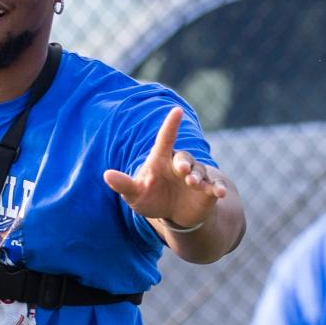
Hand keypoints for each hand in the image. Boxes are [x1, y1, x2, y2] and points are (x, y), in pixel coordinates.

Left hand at [103, 106, 227, 229]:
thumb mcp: (135, 193)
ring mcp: (196, 176)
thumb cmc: (151, 197)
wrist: (173, 214)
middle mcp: (180, 165)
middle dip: (184, 162)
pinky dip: (218, 188)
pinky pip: (215, 186)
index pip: (166, 139)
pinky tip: (219, 193)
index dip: (171, 125)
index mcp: (162, 159)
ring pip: (200, 171)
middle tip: (182, 170)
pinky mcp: (208, 191)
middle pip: (184, 157)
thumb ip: (123, 184)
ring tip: (193, 183)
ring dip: (198, 177)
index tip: (177, 111)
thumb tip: (106, 175)